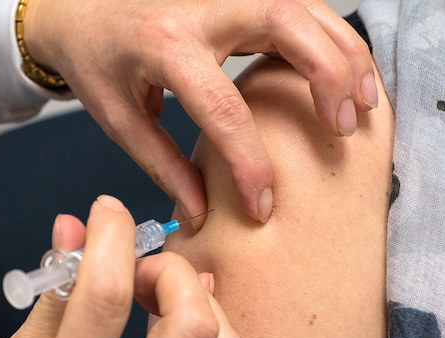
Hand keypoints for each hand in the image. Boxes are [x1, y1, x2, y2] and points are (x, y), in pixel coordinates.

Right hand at [0, 195, 243, 337]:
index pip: (106, 295)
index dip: (111, 236)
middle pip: (192, 324)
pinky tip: (174, 320)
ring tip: (156, 297)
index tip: (106, 211)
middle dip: (170, 272)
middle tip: (137, 271)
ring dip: (197, 300)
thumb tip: (72, 229)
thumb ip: (52, 295)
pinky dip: (210, 327)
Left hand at [23, 0, 376, 226]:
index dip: (251, 163)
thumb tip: (201, 209)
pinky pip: (299, 5)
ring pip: (305, 8)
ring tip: (363, 103)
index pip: (224, 108)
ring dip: (344, 52)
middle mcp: (201, 8)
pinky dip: (330, 37)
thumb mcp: (118, 118)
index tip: (263, 204)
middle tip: (345, 128)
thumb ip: (161, 164)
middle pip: (287, 27)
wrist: (81, 8)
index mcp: (164, 47)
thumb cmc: (97, 61)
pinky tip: (344, 70)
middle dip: (328, 77)